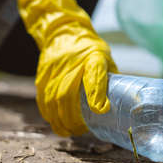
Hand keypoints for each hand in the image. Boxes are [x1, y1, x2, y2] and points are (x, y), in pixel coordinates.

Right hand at [18, 0, 117, 135]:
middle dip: (73, 117)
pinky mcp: (42, 75)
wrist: (62, 31)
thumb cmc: (88, 47)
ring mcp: (54, 69)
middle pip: (67, 94)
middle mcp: (71, 62)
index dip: (96, 92)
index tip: (100, 110)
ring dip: (60, 119)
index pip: (95, 72)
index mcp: (92, 56)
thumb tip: (120, 100)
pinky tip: (55, 122)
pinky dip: (48, 113)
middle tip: (81, 130)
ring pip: (52, 99)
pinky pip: (42, 98)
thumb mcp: (104, 56)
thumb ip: (108, 76)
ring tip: (69, 131)